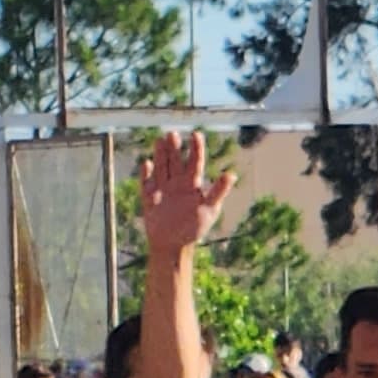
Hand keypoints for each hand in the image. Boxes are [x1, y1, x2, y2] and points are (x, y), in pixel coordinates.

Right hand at [137, 129, 236, 253]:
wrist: (174, 244)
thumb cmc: (195, 227)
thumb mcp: (210, 209)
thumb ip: (219, 191)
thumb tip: (232, 174)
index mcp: (193, 183)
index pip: (195, 161)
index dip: (196, 148)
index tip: (196, 134)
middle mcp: (177, 182)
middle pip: (175, 160)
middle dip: (174, 147)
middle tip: (172, 133)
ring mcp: (162, 188)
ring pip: (161, 167)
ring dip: (160, 154)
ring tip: (159, 140)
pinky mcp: (149, 197)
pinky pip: (146, 182)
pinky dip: (146, 174)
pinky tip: (146, 163)